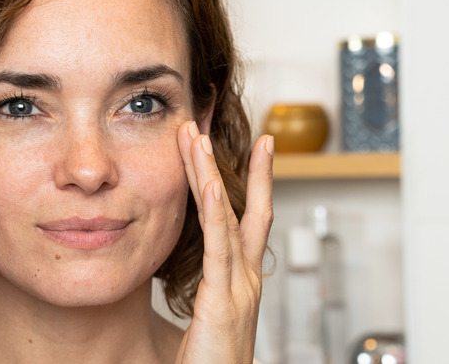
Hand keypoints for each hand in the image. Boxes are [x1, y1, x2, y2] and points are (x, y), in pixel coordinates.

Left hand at [175, 121, 273, 363]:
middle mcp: (246, 278)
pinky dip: (217, 211)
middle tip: (218, 126)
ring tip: (197, 138)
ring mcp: (239, 288)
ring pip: (226, 217)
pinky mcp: (223, 302)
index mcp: (243, 281)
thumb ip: (212, 293)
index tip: (251, 150)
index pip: (247, 221)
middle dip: (235, 166)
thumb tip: (203, 276)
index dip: (250, 182)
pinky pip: (219, 248)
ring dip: (211, 174)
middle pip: (247, 209)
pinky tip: (211, 183)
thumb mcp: (213, 321)